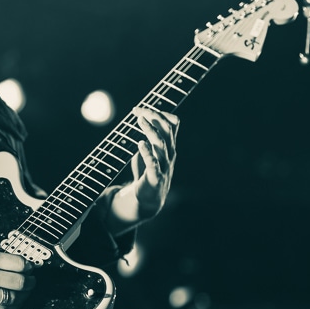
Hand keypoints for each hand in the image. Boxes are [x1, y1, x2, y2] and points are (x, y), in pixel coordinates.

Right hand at [0, 249, 35, 308]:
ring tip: (25, 293)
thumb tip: (15, 266)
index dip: (29, 267)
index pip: (18, 263)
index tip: (31, 268)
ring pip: (13, 298)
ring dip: (24, 296)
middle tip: (32, 281)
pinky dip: (12, 308)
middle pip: (19, 282)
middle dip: (30, 282)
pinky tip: (14, 304)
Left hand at [104, 106, 178, 230]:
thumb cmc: (148, 172)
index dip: (158, 114)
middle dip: (153, 117)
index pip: (171, 124)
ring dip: (150, 130)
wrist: (150, 199)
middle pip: (166, 130)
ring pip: (161, 144)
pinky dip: (147, 152)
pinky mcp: (155, 177)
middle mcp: (169, 154)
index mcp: (169, 147)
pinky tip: (140, 143)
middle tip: (138, 111)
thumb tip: (144, 116)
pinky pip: (153, 163)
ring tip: (139, 121)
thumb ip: (151, 136)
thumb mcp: (151, 151)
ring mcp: (164, 166)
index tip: (139, 109)